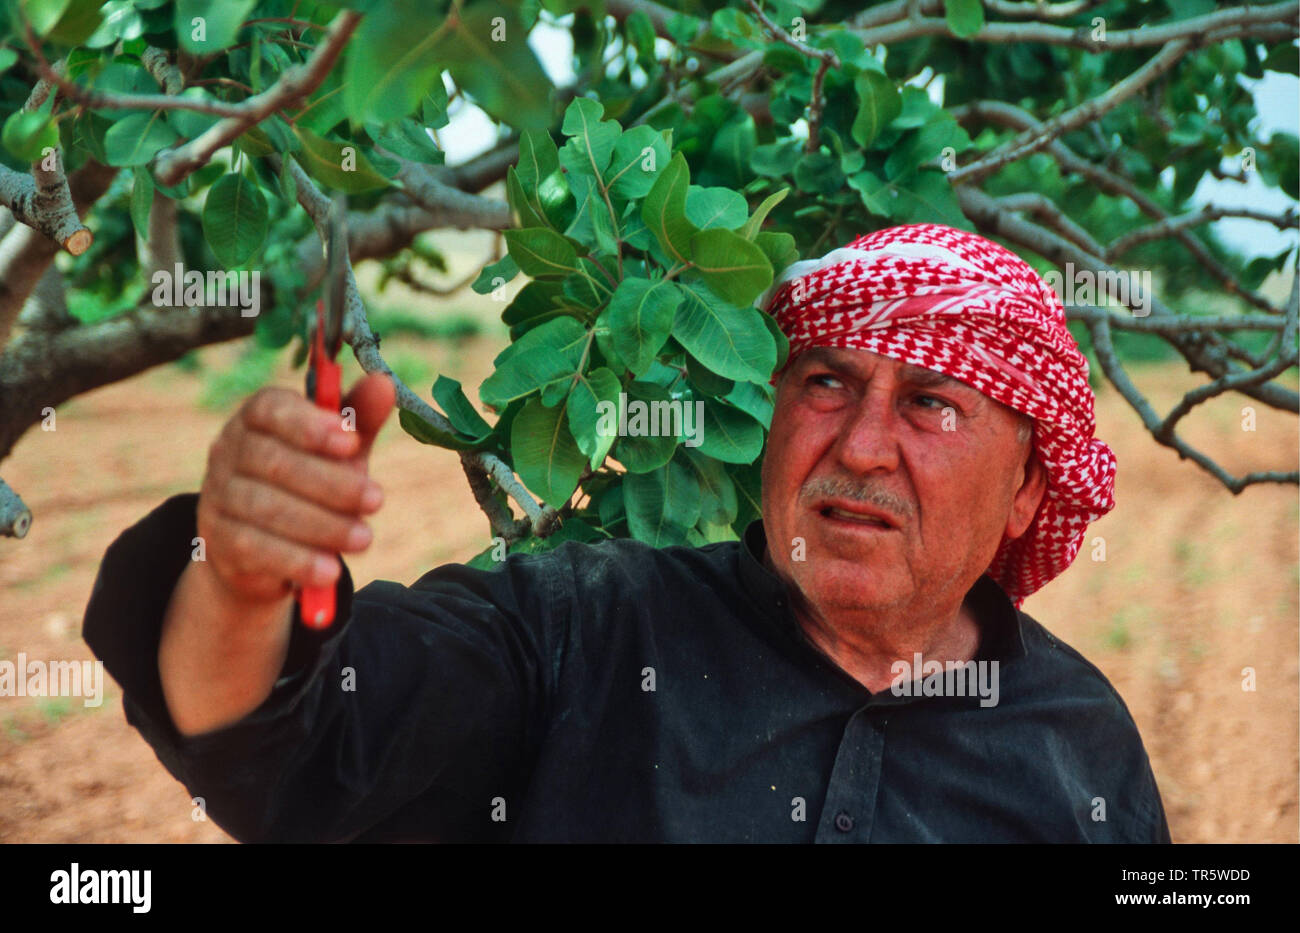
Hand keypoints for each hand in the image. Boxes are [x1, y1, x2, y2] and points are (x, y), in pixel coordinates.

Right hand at [196, 372, 395, 604]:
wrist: (264, 548)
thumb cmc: (310, 481)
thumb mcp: (340, 450)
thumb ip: (359, 418)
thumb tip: (384, 382)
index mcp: (257, 416)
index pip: (271, 408)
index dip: (310, 424)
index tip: (353, 443)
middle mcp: (229, 449)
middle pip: (273, 461)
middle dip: (331, 483)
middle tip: (376, 500)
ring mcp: (217, 495)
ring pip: (265, 507)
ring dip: (321, 525)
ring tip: (364, 539)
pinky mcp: (217, 539)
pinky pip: (254, 548)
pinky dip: (296, 560)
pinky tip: (330, 569)